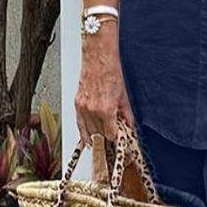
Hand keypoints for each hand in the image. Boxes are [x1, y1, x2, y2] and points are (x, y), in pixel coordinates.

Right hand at [74, 24, 133, 143]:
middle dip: (105, 142)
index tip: (119, 144)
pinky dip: (83, 133)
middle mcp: (92, 111)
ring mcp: (83, 107)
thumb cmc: (111, 72)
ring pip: (88, 132)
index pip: (110, 135)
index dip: (115, 141)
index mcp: (106, 110)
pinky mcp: (77, 103)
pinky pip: (79, 124)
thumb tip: (129, 126)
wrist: (98, 58)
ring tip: (100, 147)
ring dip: (95, 139)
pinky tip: (87, 140)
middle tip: (110, 148)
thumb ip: (126, 115)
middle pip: (98, 135)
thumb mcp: (124, 96)